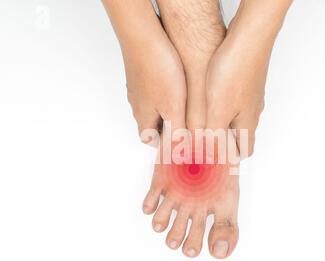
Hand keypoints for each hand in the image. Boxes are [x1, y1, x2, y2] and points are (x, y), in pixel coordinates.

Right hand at [103, 0, 185, 143]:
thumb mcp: (173, 108)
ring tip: (183, 106)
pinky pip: (151, 90)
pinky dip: (163, 94)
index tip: (176, 143)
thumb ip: (176, 132)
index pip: (148, 139)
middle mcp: (137, 104)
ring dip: (164, 110)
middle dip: (165, 128)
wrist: (143, 37)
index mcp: (143, 117)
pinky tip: (174, 85)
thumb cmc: (158, 71)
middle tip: (183, 124)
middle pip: (149, 124)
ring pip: (151, 106)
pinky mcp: (140, 74)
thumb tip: (179, 154)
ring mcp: (137, 88)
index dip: (162, 144)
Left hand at [206, 0, 292, 156]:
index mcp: (248, 123)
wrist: (248, 37)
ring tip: (201, 123)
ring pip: (236, 117)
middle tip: (203, 142)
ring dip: (221, 124)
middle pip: (240, 135)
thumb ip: (213, 135)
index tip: (214, 161)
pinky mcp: (244, 81)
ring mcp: (250, 95)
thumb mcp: (218, 110)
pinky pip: (233, 100)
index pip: (244, 151)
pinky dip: (221, 107)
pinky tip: (208, 99)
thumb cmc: (234, 72)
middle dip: (223, 142)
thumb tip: (209, 159)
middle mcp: (252, 111)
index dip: (230, 159)